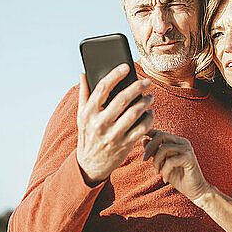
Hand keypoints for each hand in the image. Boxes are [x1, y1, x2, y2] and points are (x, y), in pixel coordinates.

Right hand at [76, 64, 154, 183]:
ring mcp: (113, 135)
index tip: (126, 67)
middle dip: (137, 87)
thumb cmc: (88, 135)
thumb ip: (84, 94)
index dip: (115, 75)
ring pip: (134, 113)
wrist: (90, 165)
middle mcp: (100, 123)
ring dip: (145, 102)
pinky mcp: (125, 145)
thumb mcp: (81, 116)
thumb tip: (84, 73)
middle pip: (122, 99)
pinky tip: (150, 112)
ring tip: (150, 97)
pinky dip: (149, 118)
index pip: (102, 88)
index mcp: (88, 113)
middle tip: (146, 81)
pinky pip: (142, 128)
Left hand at [142, 130, 210, 201]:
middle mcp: (183, 142)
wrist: (195, 191)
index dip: (148, 134)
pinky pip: (171, 161)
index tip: (139, 141)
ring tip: (157, 172)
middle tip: (144, 160)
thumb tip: (143, 139)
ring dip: (156, 161)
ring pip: (164, 148)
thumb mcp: (162, 164)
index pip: (160, 132)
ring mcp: (187, 149)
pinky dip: (165, 170)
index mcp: (177, 141)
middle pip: (161, 135)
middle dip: (149, 148)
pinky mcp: (190, 158)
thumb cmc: (178, 177)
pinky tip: (165, 179)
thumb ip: (154, 152)